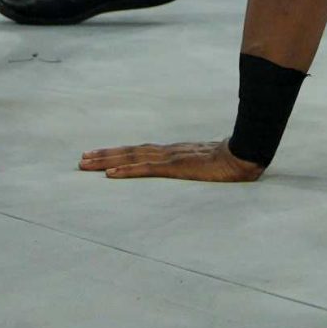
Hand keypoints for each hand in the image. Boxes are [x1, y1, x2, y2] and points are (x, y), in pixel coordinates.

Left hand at [79, 140, 263, 182]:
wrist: (245, 155)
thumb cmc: (231, 161)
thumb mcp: (209, 165)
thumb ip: (197, 166)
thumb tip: (195, 170)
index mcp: (174, 153)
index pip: (140, 152)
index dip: (118, 154)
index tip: (99, 157)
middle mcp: (167, 152)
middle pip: (130, 153)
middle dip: (104, 156)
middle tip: (81, 159)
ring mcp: (170, 159)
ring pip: (132, 158)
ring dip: (107, 161)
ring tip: (87, 164)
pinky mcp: (175, 168)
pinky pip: (145, 170)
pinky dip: (126, 172)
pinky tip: (111, 175)